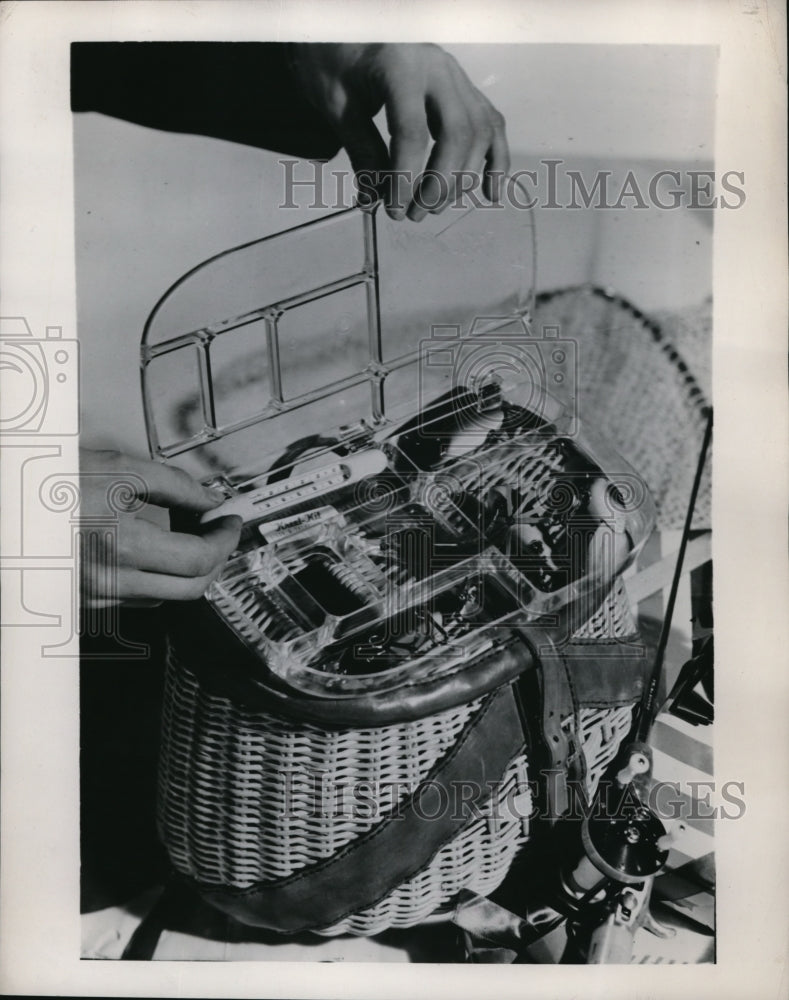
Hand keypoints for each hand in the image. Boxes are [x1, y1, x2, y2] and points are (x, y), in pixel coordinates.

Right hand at [79, 448, 241, 606]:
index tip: (229, 523)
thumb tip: (209, 499)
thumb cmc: (50, 481)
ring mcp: (96, 594)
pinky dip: (158, 577)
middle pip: (191, 587)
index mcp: (121, 546)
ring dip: (188, 570)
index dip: (225, 539)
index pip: (198, 558)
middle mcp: (109, 580)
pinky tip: (158, 551)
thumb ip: (174, 484)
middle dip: (215, 559)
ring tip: (189, 537)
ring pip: (166, 595)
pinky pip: (137, 597)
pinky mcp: (85, 598)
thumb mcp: (117, 469)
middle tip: (220, 533)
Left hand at [291, 43, 508, 220]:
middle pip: (457, 135)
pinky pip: (492, 126)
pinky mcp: (467, 90)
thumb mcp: (338, 107)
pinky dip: (495, 161)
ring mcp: (458, 78)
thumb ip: (361, 152)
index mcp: (400, 66)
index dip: (405, 179)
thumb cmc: (338, 64)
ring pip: (479, 134)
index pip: (412, 133)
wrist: (350, 34)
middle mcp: (438, 68)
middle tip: (414, 214)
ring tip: (432, 207)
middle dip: (438, 184)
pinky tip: (489, 192)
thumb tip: (375, 200)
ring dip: (461, 180)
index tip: (393, 209)